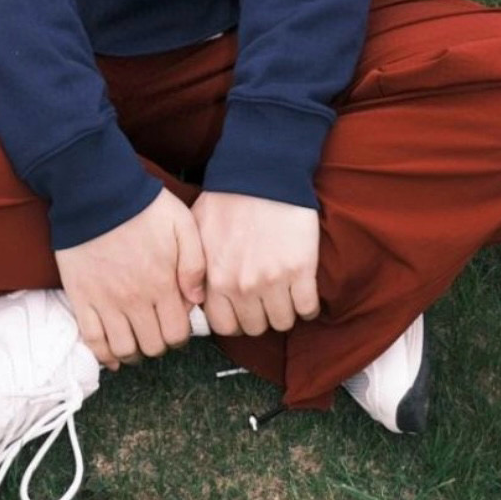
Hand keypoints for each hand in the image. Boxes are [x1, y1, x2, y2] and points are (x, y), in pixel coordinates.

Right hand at [55, 187, 205, 369]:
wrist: (97, 192)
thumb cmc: (142, 205)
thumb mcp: (182, 224)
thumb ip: (195, 263)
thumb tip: (196, 300)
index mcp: (162, 283)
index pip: (177, 332)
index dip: (180, 335)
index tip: (175, 325)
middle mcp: (135, 299)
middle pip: (152, 346)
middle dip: (158, 344)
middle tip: (155, 331)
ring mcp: (106, 301)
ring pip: (124, 349)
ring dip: (133, 353)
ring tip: (136, 344)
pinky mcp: (82, 297)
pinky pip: (92, 340)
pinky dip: (103, 355)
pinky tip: (111, 356)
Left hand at [191, 191, 319, 337]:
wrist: (263, 172)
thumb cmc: (228, 197)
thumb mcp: (196, 230)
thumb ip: (193, 266)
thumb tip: (193, 294)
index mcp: (215, 277)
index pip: (223, 326)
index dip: (235, 318)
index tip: (242, 308)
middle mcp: (242, 286)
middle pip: (254, 327)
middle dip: (260, 315)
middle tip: (264, 298)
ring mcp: (272, 281)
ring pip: (281, 322)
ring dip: (284, 311)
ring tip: (284, 293)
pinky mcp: (301, 271)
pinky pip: (307, 309)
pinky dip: (307, 306)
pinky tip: (303, 291)